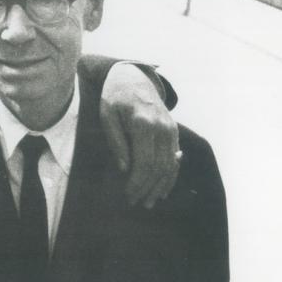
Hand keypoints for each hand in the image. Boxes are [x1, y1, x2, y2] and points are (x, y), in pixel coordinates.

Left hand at [98, 62, 179, 207]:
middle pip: (159, 167)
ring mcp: (171, 129)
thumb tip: (125, 169)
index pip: (145, 162)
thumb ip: (116, 142)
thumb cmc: (115, 97)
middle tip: (136, 203)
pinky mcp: (174, 131)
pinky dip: (170, 175)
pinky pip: (174, 158)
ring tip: (149, 201)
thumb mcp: (107, 116)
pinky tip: (162, 188)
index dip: (137, 182)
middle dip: (148, 188)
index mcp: (144, 124)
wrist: (134, 78)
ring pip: (170, 165)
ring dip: (160, 186)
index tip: (127, 195)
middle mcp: (162, 127)